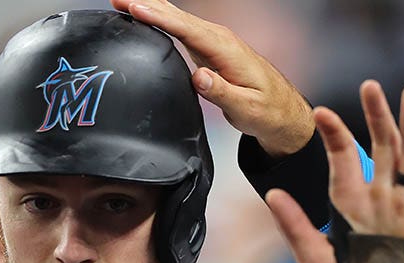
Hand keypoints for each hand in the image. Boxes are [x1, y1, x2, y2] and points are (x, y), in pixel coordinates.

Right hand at [112, 0, 313, 156]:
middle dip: (147, 4)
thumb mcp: (246, 108)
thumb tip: (199, 77)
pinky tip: (145, 16)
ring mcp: (213, 41)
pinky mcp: (208, 47)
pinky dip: (160, 18)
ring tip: (121, 2)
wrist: (281, 110)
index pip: (187, 29)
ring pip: (177, 18)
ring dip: (150, 8)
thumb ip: (222, 93)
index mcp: (225, 49)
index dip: (159, 18)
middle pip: (177, 16)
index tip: (135, 9)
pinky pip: (180, 27)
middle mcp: (218, 39)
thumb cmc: (266, 111)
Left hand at [265, 81, 403, 262]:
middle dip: (376, 116)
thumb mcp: (314, 259)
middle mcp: (379, 197)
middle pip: (381, 147)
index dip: (334, 135)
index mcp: (349, 201)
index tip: (322, 112)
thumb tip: (273, 194)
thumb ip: (296, 227)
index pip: (342, 158)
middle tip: (369, 86)